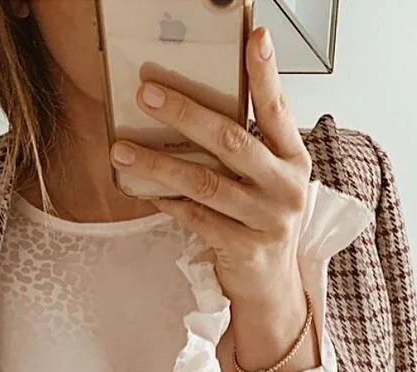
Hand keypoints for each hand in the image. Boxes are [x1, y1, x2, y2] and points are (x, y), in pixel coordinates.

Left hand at [109, 27, 314, 371]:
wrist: (273, 287)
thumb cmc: (265, 222)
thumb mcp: (270, 179)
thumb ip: (251, 143)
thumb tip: (208, 100)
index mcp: (293, 160)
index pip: (278, 110)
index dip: (266, 74)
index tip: (255, 38)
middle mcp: (285, 188)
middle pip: (231, 141)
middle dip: (185, 113)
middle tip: (148, 93)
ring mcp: (265, 221)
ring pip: (205, 183)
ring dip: (159, 163)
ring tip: (123, 148)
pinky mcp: (242, 249)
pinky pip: (196, 218)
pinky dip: (166, 202)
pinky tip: (142, 188)